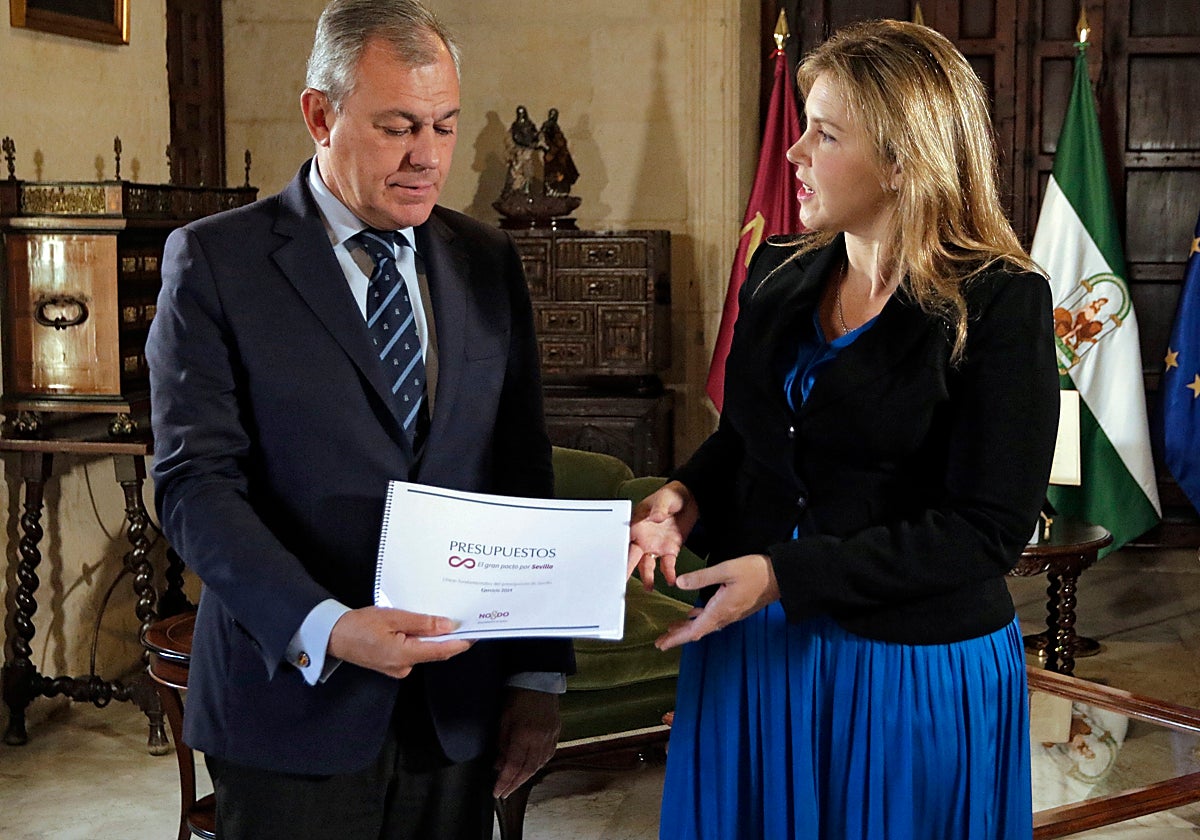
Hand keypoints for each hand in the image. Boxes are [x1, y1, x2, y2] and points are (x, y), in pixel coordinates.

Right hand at [327, 606, 471, 678]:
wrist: (333, 636)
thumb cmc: (359, 625)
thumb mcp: (392, 617)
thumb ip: (421, 622)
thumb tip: (447, 625)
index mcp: (404, 655)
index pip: (441, 651)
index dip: (461, 643)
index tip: (476, 633)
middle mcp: (403, 666)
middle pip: (434, 652)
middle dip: (449, 638)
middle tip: (463, 621)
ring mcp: (397, 668)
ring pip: (423, 651)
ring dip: (433, 638)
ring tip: (442, 618)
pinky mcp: (391, 664)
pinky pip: (413, 652)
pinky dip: (419, 640)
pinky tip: (421, 627)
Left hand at [493, 688, 560, 798]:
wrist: (538, 680)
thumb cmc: (517, 697)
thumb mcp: (504, 720)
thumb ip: (502, 744)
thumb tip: (498, 765)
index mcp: (525, 735)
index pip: (513, 765)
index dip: (505, 781)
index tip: (497, 792)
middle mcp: (540, 740)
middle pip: (528, 770)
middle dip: (515, 784)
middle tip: (504, 793)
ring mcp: (551, 737)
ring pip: (539, 764)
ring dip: (526, 777)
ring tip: (515, 783)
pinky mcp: (556, 733)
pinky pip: (548, 755)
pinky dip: (538, 765)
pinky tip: (531, 769)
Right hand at [627, 481, 698, 590]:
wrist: (690, 499)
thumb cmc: (671, 496)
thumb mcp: (665, 499)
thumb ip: (659, 509)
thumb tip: (654, 517)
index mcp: (637, 525)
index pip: (624, 541)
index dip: (617, 553)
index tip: (612, 564)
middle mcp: (643, 539)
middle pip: (632, 557)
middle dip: (626, 570)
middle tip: (620, 583)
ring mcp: (655, 546)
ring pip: (647, 565)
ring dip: (647, 576)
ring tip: (648, 587)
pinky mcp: (670, 550)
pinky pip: (667, 565)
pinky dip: (668, 574)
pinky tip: (671, 581)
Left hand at [654, 553, 778, 649]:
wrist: (781, 577)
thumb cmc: (754, 572)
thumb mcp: (726, 569)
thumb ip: (702, 577)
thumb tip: (679, 583)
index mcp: (720, 610)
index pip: (694, 630)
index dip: (676, 638)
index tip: (661, 644)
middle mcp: (725, 616)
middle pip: (697, 631)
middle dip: (678, 637)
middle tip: (661, 642)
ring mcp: (731, 614)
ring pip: (704, 626)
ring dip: (687, 628)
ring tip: (672, 629)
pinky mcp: (736, 609)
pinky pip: (713, 619)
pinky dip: (699, 619)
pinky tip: (694, 614)